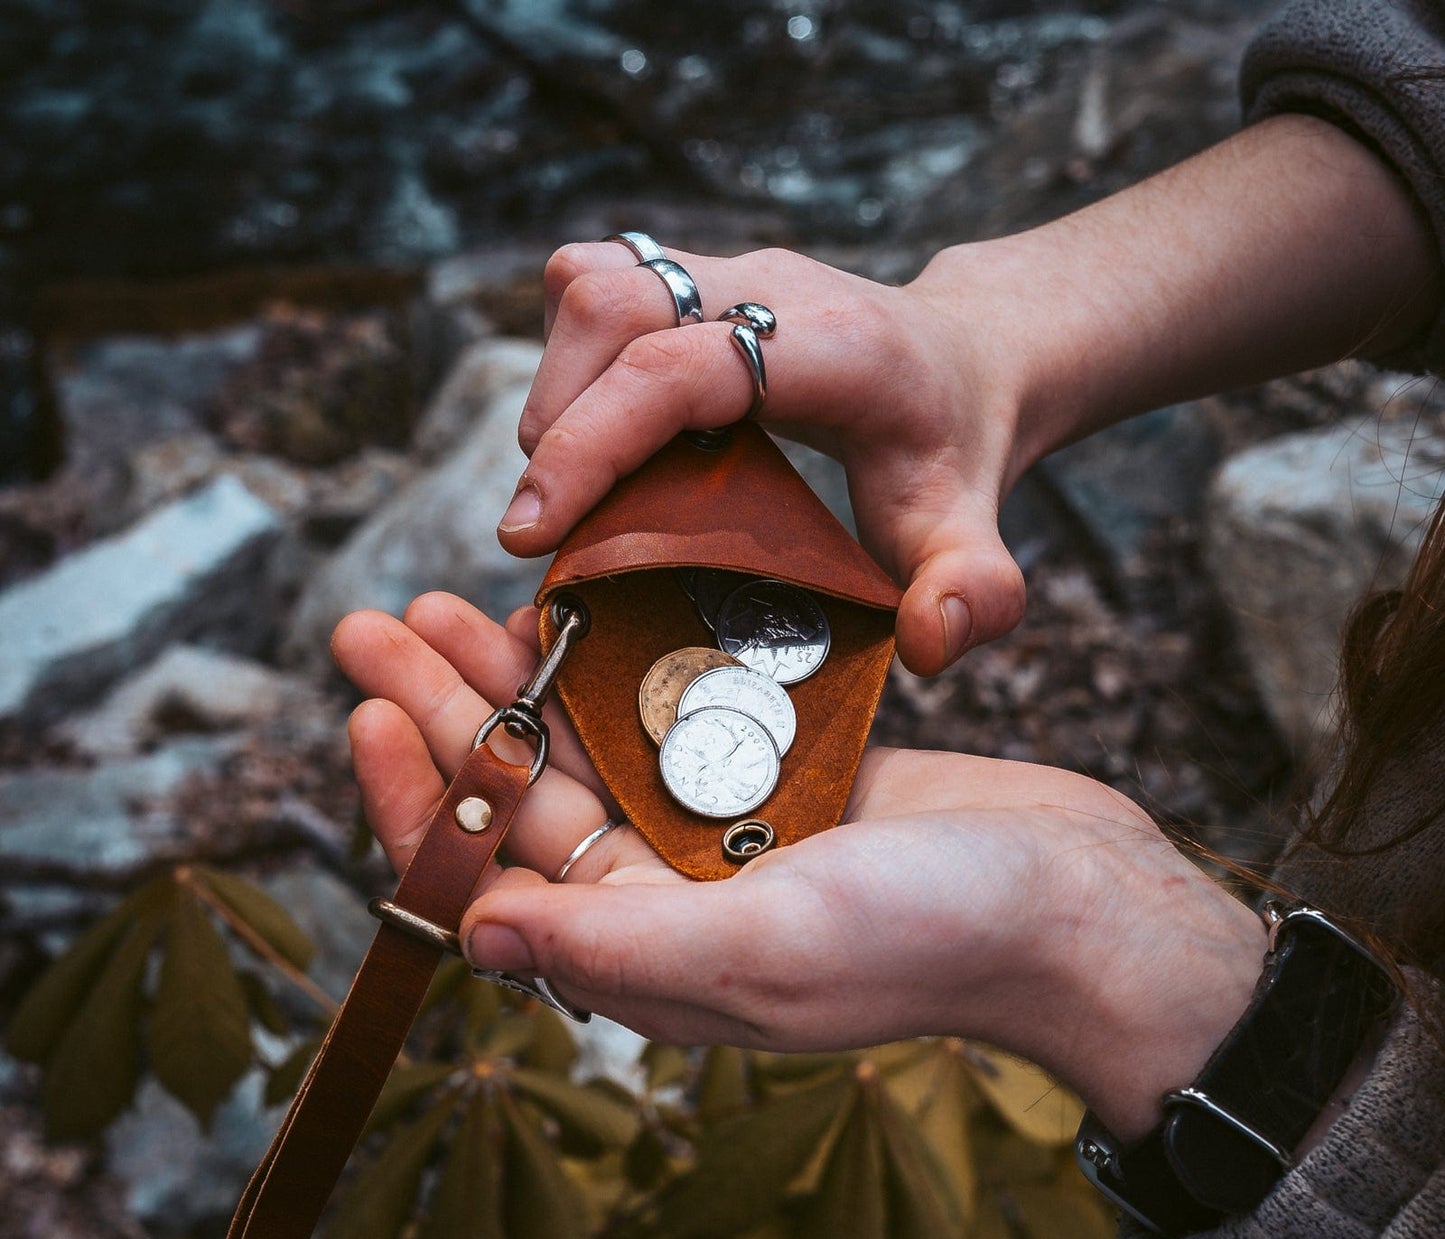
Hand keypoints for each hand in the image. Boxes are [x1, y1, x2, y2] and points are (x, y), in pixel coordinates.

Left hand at [333, 594, 1263, 1139]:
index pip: (492, 879)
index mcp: (647, 951)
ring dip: (516, 674)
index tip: (367, 708)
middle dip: (444, 710)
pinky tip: (577, 603)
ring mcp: (725, 832)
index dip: (420, 796)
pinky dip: (621, 660)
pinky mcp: (781, 775)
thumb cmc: (933, 939)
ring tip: (446, 599)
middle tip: (372, 622)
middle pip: (523, 795)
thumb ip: (617, 943)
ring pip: (588, 745)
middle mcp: (670, 896)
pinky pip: (672, 711)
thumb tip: (477, 936)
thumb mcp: (762, 948)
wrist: (1077, 903)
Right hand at [498, 241, 1030, 674]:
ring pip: (593, 284)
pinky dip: (570, 360)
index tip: (531, 533)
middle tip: (548, 526)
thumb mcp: (972, 529)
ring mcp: (728, 269)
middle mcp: (771, 285)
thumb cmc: (952, 452)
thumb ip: (974, 590)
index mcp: (834, 345)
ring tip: (570, 486)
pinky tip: (598, 435)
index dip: (590, 442)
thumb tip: (931, 643)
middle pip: (615, 303)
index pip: (680, 368)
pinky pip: (597, 285)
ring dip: (554, 387)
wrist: (965, 360)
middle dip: (557, 420)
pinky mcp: (695, 274)